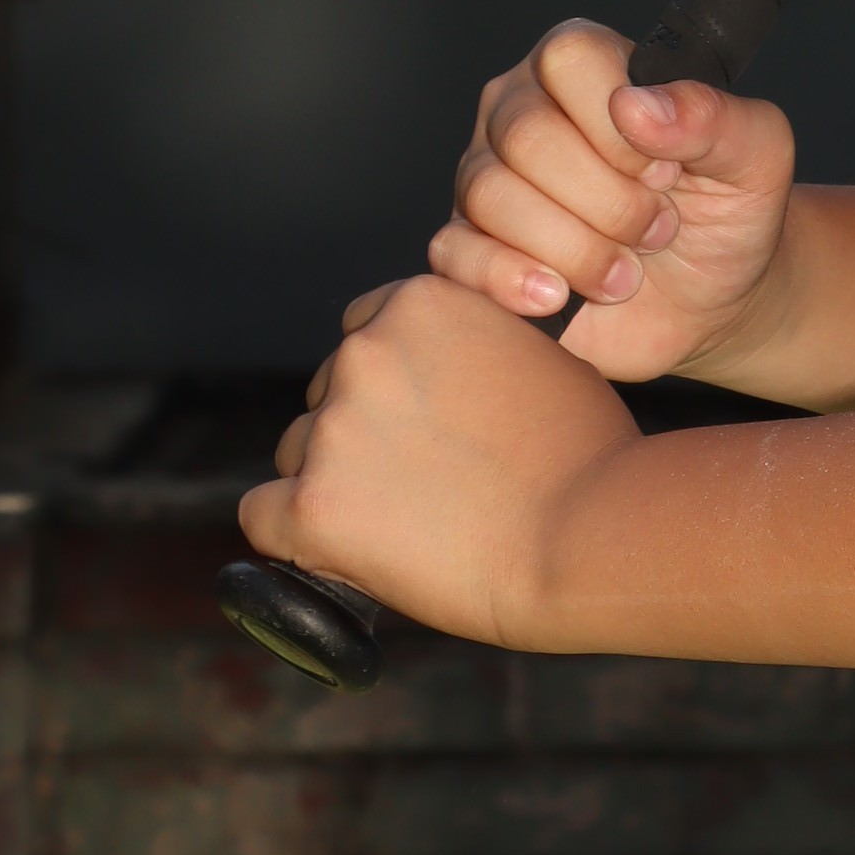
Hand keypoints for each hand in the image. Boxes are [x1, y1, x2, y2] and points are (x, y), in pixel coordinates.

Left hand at [238, 271, 639, 646]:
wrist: (592, 538)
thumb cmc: (588, 457)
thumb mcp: (538, 356)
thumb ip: (474, 348)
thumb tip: (444, 374)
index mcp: (419, 303)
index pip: (364, 329)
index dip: (392, 379)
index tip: (421, 419)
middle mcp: (364, 353)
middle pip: (326, 391)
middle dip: (363, 431)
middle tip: (426, 481)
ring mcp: (333, 430)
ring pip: (297, 453)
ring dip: (335, 481)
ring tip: (411, 523)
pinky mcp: (311, 507)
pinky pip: (262, 516)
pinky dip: (296, 536)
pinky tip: (347, 551)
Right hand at [431, 18, 799, 384]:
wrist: (711, 302)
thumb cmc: (727, 214)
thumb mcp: (755, 156)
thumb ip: (713, 117)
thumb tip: (639, 105)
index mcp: (585, 66)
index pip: (570, 60)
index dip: (622, 126)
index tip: (667, 169)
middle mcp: (521, 109)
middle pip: (528, 136)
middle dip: (611, 201)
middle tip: (657, 228)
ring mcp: (485, 177)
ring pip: (491, 197)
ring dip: (578, 250)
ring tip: (626, 271)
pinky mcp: (468, 246)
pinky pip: (454, 253)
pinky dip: (511, 281)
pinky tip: (560, 296)